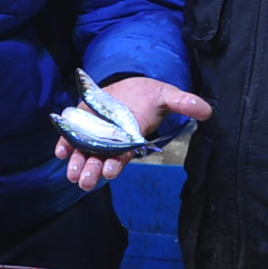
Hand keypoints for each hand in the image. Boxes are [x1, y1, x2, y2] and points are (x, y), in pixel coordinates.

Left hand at [56, 76, 211, 191]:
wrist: (129, 86)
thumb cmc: (149, 95)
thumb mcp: (167, 95)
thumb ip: (183, 103)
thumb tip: (207, 110)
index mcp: (131, 139)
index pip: (124, 156)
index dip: (118, 164)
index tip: (112, 171)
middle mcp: (112, 141)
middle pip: (101, 160)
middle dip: (93, 172)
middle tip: (86, 182)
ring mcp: (95, 134)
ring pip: (85, 153)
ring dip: (77, 163)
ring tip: (72, 174)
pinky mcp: (82, 123)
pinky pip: (71, 138)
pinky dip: (64, 144)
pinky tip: (60, 151)